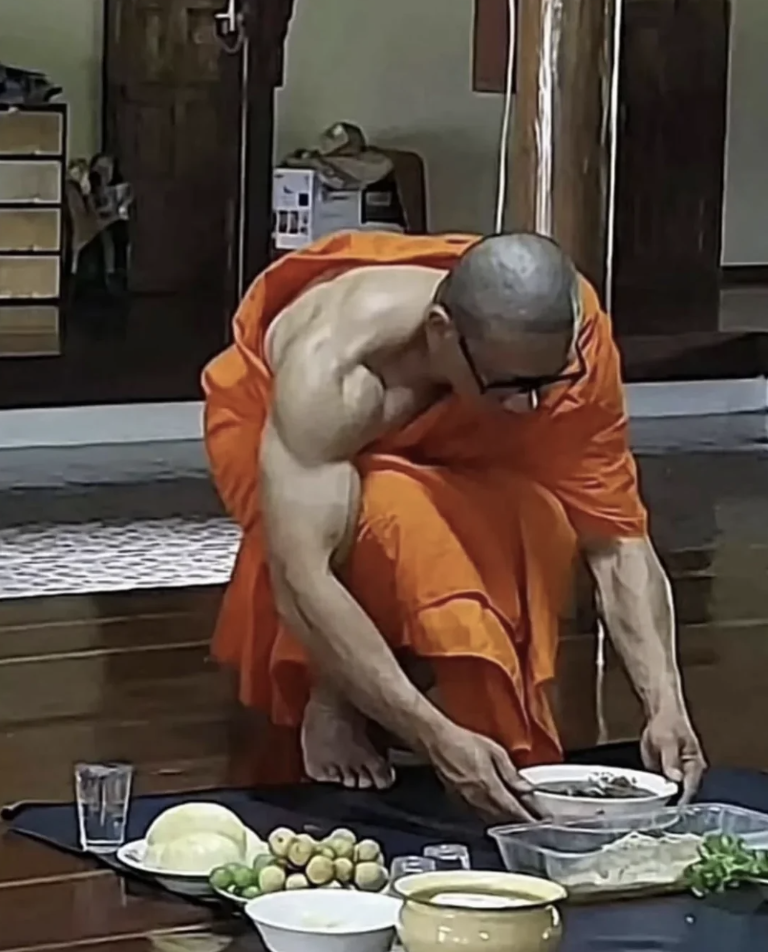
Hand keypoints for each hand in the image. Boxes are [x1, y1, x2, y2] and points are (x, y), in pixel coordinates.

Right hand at [424, 722, 540, 819]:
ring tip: (519, 819)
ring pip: (492, 820)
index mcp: (491, 789)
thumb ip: (511, 774)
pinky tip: (495, 811)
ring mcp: (467, 804)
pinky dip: (491, 816)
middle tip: (535, 822)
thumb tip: (527, 789)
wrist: (437, 742)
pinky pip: (479, 815)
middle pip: (505, 820)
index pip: (516, 812)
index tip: (543, 822)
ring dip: (507, 821)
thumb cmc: (463, 743)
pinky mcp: (458, 801)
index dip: (531, 819)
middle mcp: (480, 801)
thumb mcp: (495, 752)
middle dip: (521, 822)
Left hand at [640, 704, 705, 803]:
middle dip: (668, 804)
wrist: (660, 715)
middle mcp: (688, 774)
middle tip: (654, 813)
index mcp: (695, 766)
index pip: (690, 790)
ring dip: (659, 800)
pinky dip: (653, 793)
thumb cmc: (668, 723)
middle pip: (681, 795)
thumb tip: (675, 777)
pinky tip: (643, 799)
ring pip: (670, 794)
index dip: (680, 802)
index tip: (669, 811)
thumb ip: (671, 759)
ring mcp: (676, 776)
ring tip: (647, 808)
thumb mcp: (667, 740)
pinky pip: (660, 788)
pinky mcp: (665, 775)